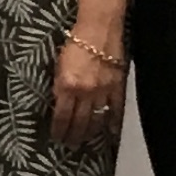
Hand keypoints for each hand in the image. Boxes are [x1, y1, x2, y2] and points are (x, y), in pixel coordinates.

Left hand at [48, 28, 127, 150]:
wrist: (98, 29)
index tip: (57, 138)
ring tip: (85, 141)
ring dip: (90, 132)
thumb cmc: (74, 44)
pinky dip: (114, 122)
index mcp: (67, 86)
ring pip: (97, 118)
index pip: (62, 116)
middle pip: (79, 122)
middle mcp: (85, 92)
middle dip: (74, 136)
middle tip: (70, 145)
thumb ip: (59, 87)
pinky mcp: (117, 86)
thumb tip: (58, 105)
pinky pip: (116, 109)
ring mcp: (103, 90)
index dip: (59, 130)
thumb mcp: (58, 65)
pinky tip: (112, 133)